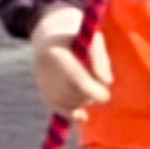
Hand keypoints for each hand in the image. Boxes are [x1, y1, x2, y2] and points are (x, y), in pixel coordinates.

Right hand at [28, 2, 112, 117]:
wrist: (48, 32)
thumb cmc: (77, 32)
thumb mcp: (92, 36)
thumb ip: (101, 58)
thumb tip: (107, 82)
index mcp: (57, 53)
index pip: (78, 81)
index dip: (95, 92)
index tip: (106, 94)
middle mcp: (45, 69)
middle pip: (75, 94)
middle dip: (91, 94)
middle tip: (101, 91)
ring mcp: (42, 81)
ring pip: (70, 102)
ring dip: (84, 99)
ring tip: (88, 86)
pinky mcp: (43, 90)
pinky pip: (58, 108)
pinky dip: (72, 113)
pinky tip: (82, 116)